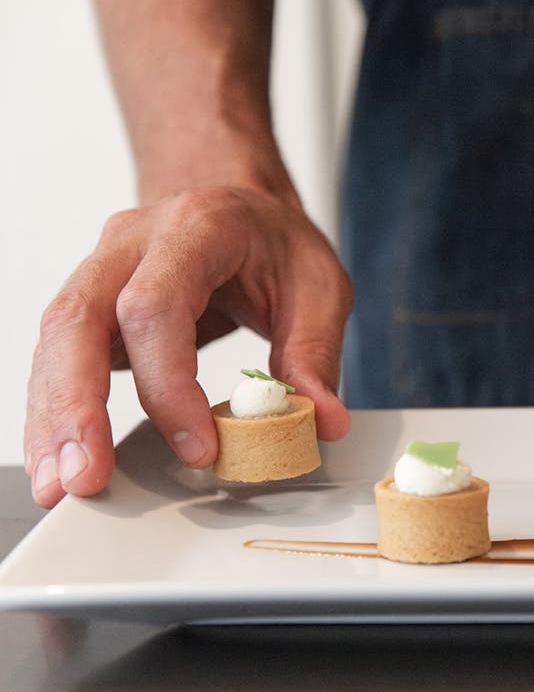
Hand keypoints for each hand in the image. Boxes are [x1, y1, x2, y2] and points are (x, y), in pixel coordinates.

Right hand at [24, 186, 352, 507]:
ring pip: (55, 341)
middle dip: (77, 405)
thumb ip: (316, 354)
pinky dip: (55, 413)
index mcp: (197, 226)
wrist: (240, 205)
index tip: (197, 445)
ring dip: (53, 419)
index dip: (168, 383)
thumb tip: (322, 420)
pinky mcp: (90, 306)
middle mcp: (132, 241)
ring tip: (58, 486)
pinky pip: (57, 358)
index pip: (156, 305)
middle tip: (87, 477)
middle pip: (78, 320)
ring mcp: (100, 269)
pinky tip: (58, 461)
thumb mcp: (319, 287)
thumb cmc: (276, 243)